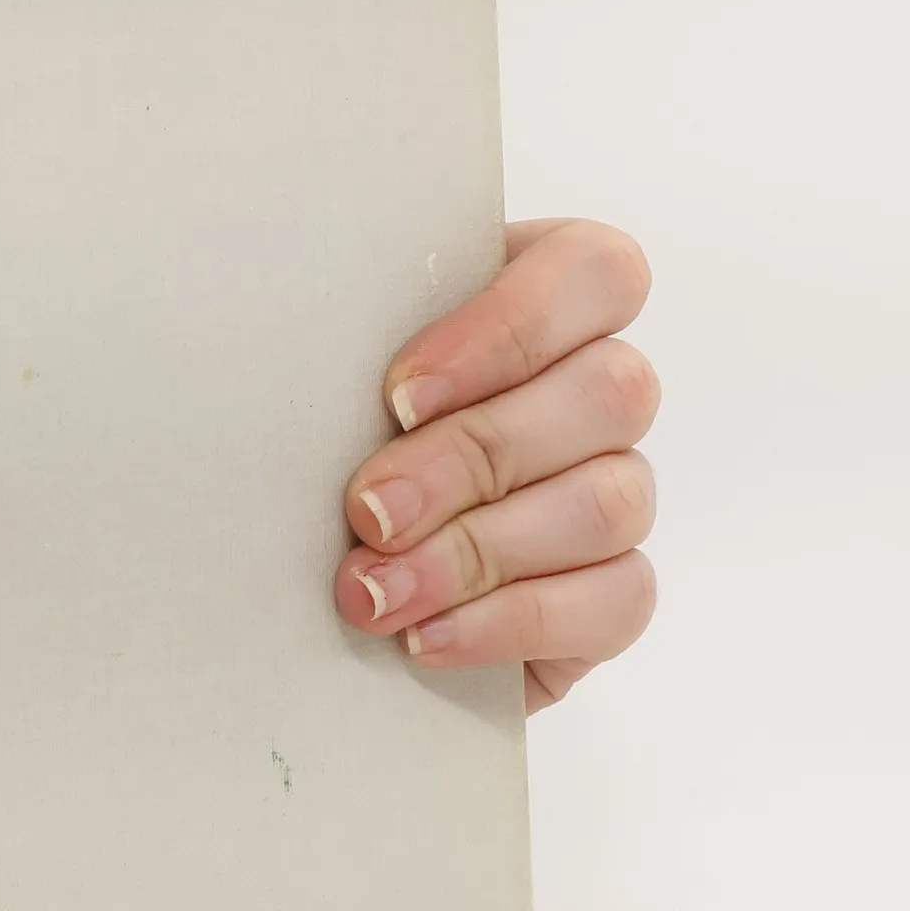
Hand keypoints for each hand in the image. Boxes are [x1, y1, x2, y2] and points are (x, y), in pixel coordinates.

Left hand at [332, 219, 658, 711]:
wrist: (313, 592)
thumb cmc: (317, 454)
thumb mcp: (322, 387)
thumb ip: (343, 352)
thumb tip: (292, 344)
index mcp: (542, 306)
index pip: (594, 272)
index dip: (510, 328)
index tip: (399, 395)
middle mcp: (597, 393)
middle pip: (608, 392)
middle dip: (472, 457)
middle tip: (368, 511)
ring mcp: (617, 491)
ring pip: (609, 501)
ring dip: (478, 551)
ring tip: (375, 592)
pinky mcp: (612, 595)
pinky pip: (615, 601)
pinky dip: (511, 622)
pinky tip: (427, 638)